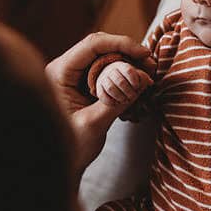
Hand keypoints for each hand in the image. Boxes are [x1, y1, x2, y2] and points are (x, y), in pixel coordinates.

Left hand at [46, 30, 148, 167]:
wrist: (60, 165)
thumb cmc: (70, 148)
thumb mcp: (93, 125)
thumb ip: (116, 101)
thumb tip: (140, 80)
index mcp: (59, 73)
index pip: (91, 46)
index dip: (121, 44)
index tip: (144, 54)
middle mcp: (65, 69)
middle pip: (100, 48)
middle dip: (128, 53)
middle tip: (151, 66)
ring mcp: (74, 76)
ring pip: (105, 59)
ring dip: (128, 65)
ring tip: (148, 76)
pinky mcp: (84, 85)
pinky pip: (106, 72)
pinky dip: (123, 76)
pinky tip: (138, 85)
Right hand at [95, 57, 153, 114]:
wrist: (114, 84)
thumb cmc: (128, 81)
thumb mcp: (137, 78)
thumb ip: (143, 78)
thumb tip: (150, 82)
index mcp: (123, 66)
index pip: (128, 70)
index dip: (134, 80)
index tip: (137, 86)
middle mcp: (112, 71)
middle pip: (120, 81)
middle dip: (129, 92)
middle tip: (132, 97)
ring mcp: (104, 79)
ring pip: (110, 88)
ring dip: (120, 97)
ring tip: (125, 100)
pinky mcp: (98, 88)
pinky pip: (102, 96)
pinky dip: (110, 101)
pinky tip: (116, 103)